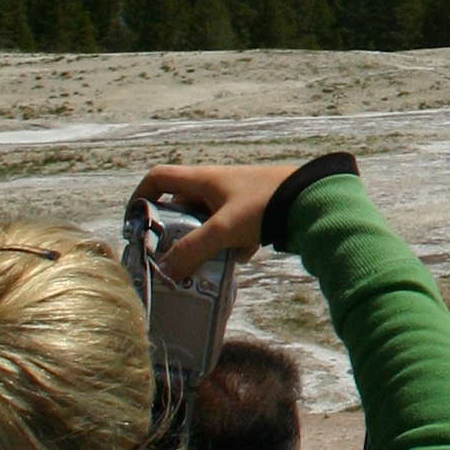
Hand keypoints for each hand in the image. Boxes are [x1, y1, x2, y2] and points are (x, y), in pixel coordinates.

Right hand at [128, 163, 299, 275]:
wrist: (313, 201)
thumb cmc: (266, 204)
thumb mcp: (224, 228)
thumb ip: (193, 249)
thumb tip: (165, 271)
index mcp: (203, 179)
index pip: (159, 178)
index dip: (141, 197)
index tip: (136, 223)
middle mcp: (215, 186)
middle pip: (182, 210)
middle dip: (180, 235)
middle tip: (175, 258)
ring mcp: (233, 200)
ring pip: (207, 227)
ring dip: (210, 244)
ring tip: (219, 256)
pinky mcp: (251, 214)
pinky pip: (229, 234)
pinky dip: (234, 245)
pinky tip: (248, 249)